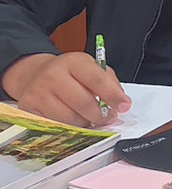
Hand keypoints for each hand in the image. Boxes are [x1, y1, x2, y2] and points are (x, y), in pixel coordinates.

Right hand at [1, 52, 130, 126]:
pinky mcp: (29, 108)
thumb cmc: (68, 72)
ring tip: (89, 117)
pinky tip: (73, 119)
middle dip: (101, 115)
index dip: (113, 96)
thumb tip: (121, 103)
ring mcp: (38, 92)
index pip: (97, 80)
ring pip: (70, 118)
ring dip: (85, 122)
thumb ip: (109, 82)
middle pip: (83, 103)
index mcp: (73, 62)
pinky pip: (55, 125)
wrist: (34, 74)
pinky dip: (69, 126)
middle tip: (108, 118)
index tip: (124, 106)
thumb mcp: (90, 67)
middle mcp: (53, 75)